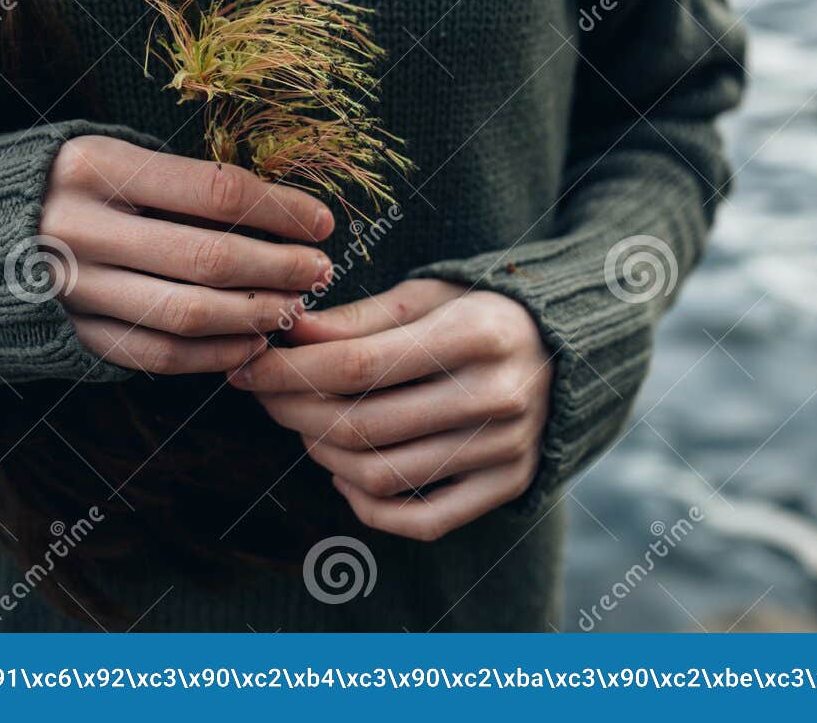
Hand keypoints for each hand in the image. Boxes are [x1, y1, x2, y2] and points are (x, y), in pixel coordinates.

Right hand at [40, 135, 335, 374]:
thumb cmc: (67, 185)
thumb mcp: (109, 155)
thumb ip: (179, 181)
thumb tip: (277, 214)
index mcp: (95, 166)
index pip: (215, 190)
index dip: (280, 211)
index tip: (322, 222)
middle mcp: (80, 227)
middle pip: (208, 257)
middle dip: (280, 268)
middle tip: (319, 270)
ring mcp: (72, 288)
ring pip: (187, 314)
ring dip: (255, 316)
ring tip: (293, 308)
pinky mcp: (72, 334)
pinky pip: (157, 353)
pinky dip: (213, 354)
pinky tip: (251, 343)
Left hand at [227, 278, 551, 539]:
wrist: (569, 351)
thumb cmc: (480, 313)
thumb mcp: (426, 295)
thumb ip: (358, 318)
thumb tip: (287, 332)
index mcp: (474, 334)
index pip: (355, 366)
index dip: (288, 371)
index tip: (247, 366)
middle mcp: (495, 396)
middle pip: (361, 424)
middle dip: (291, 411)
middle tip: (265, 394)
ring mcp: (505, 448)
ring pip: (381, 475)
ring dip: (321, 455)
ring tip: (304, 427)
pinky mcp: (508, 486)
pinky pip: (423, 520)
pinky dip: (369, 508)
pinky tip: (343, 475)